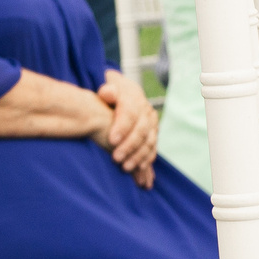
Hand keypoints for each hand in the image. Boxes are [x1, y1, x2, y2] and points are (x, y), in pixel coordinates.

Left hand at [95, 70, 156, 187]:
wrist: (121, 92)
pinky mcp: (153, 135)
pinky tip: (140, 171)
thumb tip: (108, 93)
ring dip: (138, 156)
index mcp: (134, 97)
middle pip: (141, 130)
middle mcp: (146, 111)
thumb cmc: (108, 92)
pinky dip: (147, 161)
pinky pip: (153, 149)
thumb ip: (107, 91)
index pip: (131, 113)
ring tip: (125, 168)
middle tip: (116, 158)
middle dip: (129, 146)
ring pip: (149, 142)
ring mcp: (151, 123)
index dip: (122, 127)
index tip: (111, 140)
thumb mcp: (106, 87)